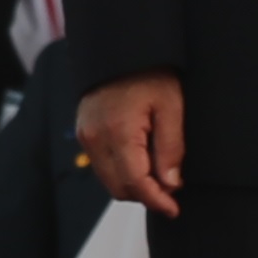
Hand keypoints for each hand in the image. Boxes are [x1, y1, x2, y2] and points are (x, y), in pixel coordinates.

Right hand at [78, 72, 185, 214]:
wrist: (121, 48)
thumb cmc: (150, 73)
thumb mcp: (172, 107)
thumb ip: (171, 148)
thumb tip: (171, 184)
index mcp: (118, 133)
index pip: (135, 183)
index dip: (157, 200)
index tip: (174, 209)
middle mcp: (95, 139)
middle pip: (119, 188)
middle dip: (146, 195)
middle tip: (172, 191)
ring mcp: (85, 136)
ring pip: (109, 180)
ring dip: (133, 185)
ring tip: (160, 177)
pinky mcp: (84, 133)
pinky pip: (102, 165)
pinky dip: (121, 172)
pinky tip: (142, 163)